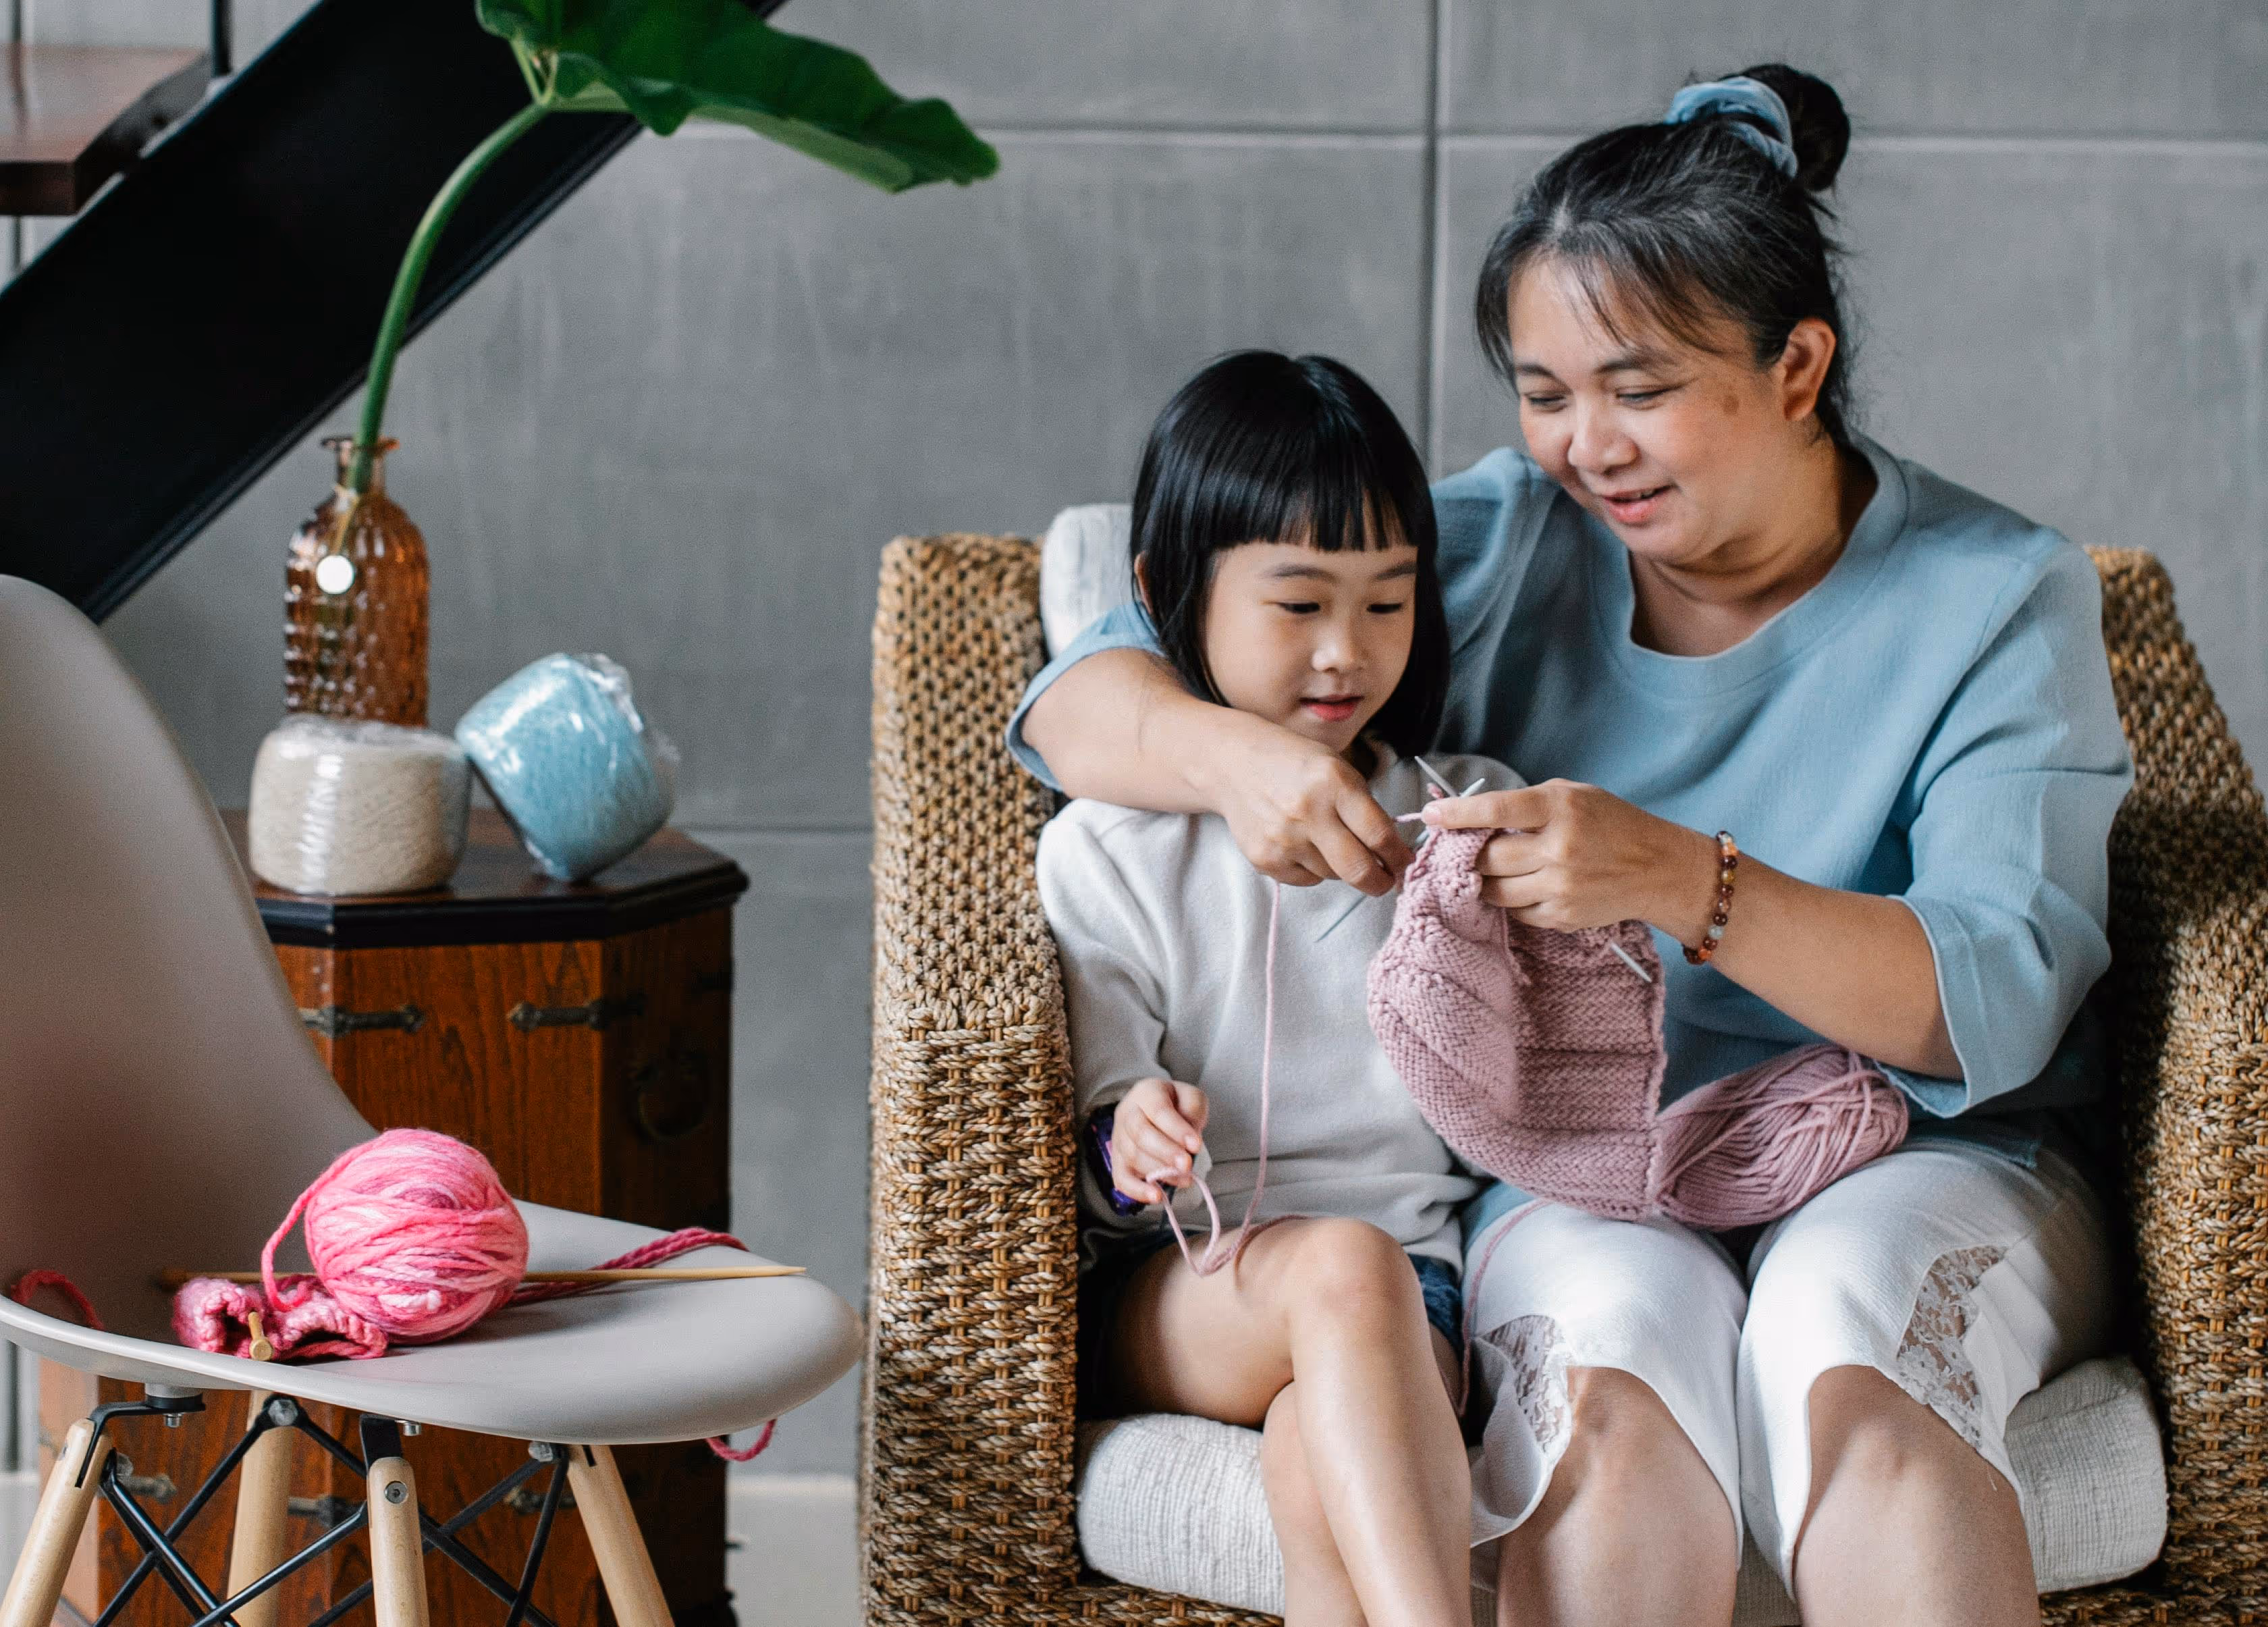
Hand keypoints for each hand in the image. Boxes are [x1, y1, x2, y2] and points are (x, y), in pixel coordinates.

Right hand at [1111, 1077, 1208, 1205]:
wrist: (1158, 1110)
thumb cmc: (1177, 1104)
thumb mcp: (1192, 1098)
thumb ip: (1193, 1112)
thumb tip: (1190, 1139)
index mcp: (1146, 1092)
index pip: (1158, 1110)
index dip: (1176, 1129)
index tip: (1196, 1145)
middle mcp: (1127, 1113)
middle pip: (1140, 1133)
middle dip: (1166, 1152)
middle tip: (1188, 1165)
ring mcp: (1119, 1138)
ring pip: (1132, 1156)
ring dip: (1159, 1171)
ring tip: (1184, 1179)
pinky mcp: (1117, 1160)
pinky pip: (1120, 1178)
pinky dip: (1137, 1191)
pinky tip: (1156, 1197)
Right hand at [1201, 712, 1410, 892]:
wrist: (1234, 765)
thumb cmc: (1294, 764)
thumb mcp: (1337, 768)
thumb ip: (1364, 806)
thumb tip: (1390, 850)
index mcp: (1334, 783)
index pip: (1379, 834)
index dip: (1399, 856)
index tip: (1405, 863)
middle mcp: (1308, 812)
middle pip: (1359, 869)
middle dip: (1381, 882)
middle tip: (1387, 882)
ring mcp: (1283, 839)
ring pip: (1333, 875)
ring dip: (1341, 866)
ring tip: (1328, 840)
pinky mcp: (1265, 859)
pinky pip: (1307, 879)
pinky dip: (1313, 868)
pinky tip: (1301, 842)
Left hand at [1422, 779, 1717, 937]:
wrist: (1658, 869)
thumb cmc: (1611, 824)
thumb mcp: (1573, 797)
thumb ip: (1526, 805)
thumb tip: (1472, 818)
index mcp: (1560, 809)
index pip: (1494, 810)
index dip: (1456, 814)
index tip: (1431, 815)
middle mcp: (1559, 849)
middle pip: (1487, 857)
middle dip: (1467, 854)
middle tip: (1457, 850)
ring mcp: (1560, 888)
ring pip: (1493, 890)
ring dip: (1482, 880)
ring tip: (1488, 869)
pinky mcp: (1562, 917)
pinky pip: (1516, 912)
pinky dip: (1511, 900)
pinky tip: (1523, 887)